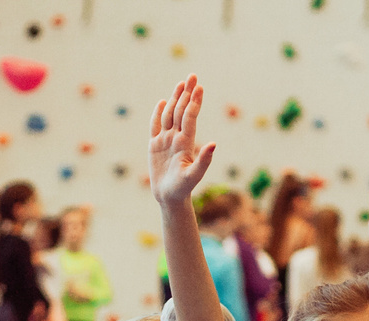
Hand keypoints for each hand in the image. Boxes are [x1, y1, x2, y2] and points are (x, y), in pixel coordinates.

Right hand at [148, 76, 218, 210]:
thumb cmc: (183, 188)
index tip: (199, 86)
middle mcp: (176, 138)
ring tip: (181, 83)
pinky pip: (155, 126)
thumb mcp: (194, 175)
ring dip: (175, 99)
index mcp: (186, 142)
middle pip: (181, 111)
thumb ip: (204, 160)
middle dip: (187, 93)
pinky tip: (161, 102)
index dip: (194, 102)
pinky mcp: (154, 145)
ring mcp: (165, 140)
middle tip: (192, 76)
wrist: (170, 197)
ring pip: (170, 115)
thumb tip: (214, 143)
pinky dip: (157, 114)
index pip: (190, 117)